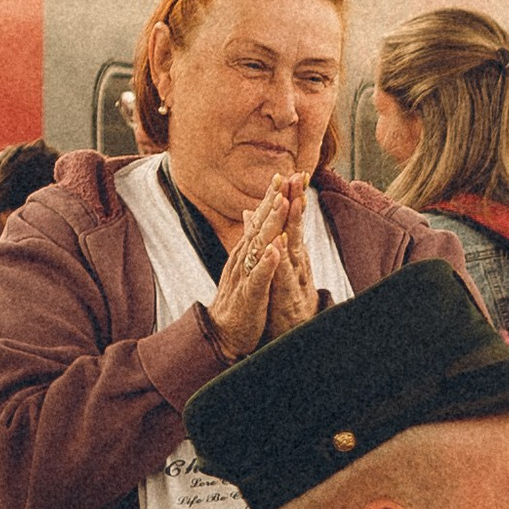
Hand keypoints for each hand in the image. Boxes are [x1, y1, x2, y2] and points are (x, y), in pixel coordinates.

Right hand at [207, 172, 312, 359]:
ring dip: (270, 224)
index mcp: (246, 252)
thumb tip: (254, 217)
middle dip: (273, 201)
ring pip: (259, 245)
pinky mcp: (249, 296)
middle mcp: (243, 258)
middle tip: (285, 177)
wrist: (222, 333)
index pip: (260, 219)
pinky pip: (258, 277)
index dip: (272, 197)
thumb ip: (252, 242)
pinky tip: (275, 250)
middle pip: (260, 225)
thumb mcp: (247, 267)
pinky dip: (267, 263)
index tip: (285, 174)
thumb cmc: (239, 300)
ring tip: (282, 203)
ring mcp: (245, 275)